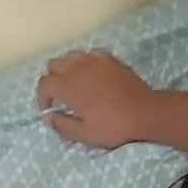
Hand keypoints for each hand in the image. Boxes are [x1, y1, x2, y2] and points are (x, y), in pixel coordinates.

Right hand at [37, 49, 154, 147]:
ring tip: (76, 84)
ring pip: (70, 56)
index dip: (42, 97)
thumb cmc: (114, 126)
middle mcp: (77, 67)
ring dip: (67, 68)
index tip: (49, 108)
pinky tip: (93, 75)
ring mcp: (94, 59)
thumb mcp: (86, 134)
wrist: (145, 112)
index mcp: (68, 86)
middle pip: (53, 65)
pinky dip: (86, 62)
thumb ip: (63, 125)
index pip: (44, 84)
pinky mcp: (109, 58)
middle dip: (52, 80)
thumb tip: (48, 117)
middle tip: (61, 96)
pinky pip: (90, 54)